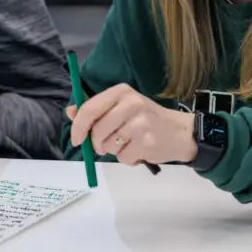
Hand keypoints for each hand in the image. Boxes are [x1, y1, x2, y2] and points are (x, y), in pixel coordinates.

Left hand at [66, 84, 196, 165]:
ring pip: (109, 146)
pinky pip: (123, 157)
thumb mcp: (122, 107)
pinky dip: (128, 159)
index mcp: (122, 92)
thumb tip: (70, 112)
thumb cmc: (147, 119)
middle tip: (105, 146)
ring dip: (115, 151)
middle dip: (97, 144)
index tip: (76, 139)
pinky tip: (139, 150)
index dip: (78, 126)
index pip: (90, 109)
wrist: (181, 132)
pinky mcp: (146, 142)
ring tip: (130, 143)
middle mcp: (131, 104)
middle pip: (97, 131)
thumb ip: (96, 110)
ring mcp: (140, 123)